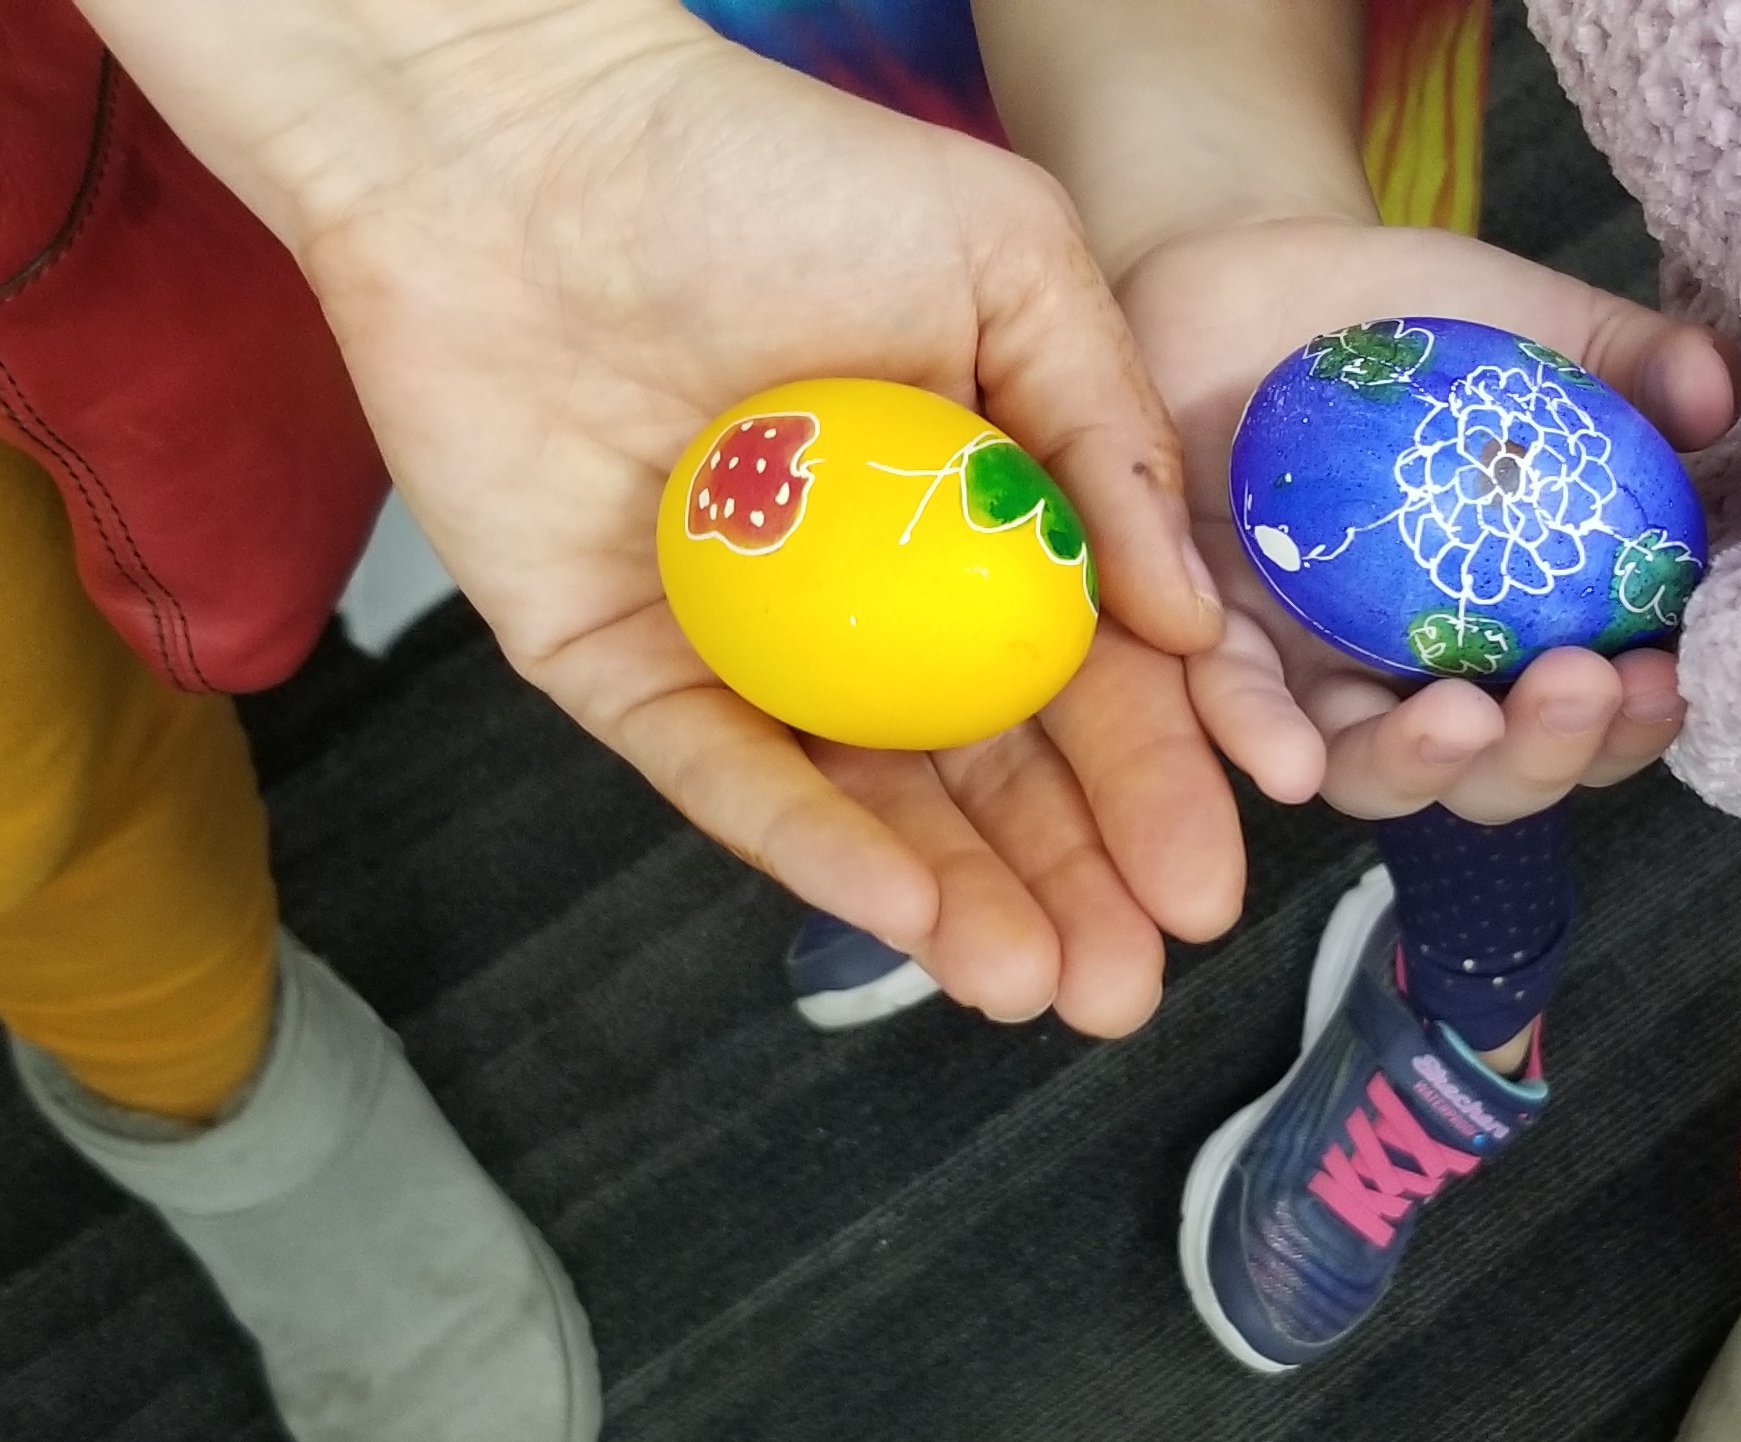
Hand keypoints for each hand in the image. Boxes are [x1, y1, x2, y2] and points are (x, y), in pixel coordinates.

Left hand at [78, 0, 1233, 1033]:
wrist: (531, 153)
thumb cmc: (773, 171)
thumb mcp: (1008, 265)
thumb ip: (1108, 441)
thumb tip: (1189, 629)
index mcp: (970, 509)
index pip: (1083, 674)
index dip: (1154, 783)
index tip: (1210, 884)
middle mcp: (863, 592)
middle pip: (989, 770)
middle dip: (1072, 888)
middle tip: (1134, 987)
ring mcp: (741, 641)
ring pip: (870, 804)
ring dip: (963, 904)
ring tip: (1041, 988)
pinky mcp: (615, 666)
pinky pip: (725, 779)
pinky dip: (815, 847)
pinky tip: (906, 912)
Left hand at [1114, 219, 1736, 821]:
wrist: (1260, 271)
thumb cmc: (1422, 324)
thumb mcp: (1548, 333)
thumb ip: (1641, 365)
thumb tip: (1722, 394)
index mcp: (1520, 632)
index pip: (1587, 722)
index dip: (1629, 728)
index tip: (1664, 680)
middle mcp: (1419, 675)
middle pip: (1485, 774)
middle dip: (1539, 753)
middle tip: (1577, 689)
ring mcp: (1311, 666)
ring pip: (1365, 766)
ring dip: (1419, 766)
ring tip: (1458, 723)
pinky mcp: (1208, 632)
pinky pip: (1230, 702)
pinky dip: (1261, 735)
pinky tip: (1291, 759)